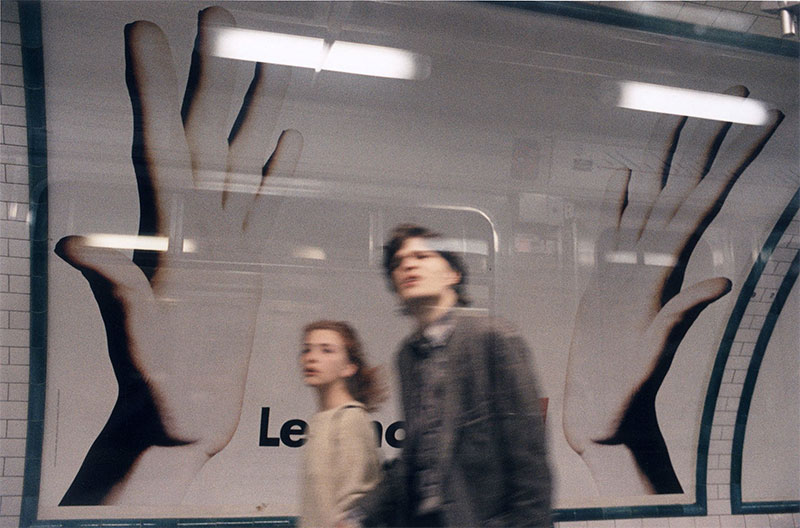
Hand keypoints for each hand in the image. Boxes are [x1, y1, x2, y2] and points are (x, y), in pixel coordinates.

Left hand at [57, 7, 301, 504]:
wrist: (180, 418)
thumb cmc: (157, 391)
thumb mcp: (138, 345)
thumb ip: (117, 294)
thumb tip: (71, 243)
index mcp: (169, 235)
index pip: (162, 147)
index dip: (153, 90)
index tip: (145, 32)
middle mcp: (195, 225)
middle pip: (206, 134)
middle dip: (211, 73)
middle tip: (218, 16)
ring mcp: (223, 240)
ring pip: (241, 158)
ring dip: (252, 108)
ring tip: (268, 61)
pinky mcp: (246, 260)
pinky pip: (264, 202)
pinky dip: (277, 168)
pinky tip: (287, 136)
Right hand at [562, 87, 781, 494]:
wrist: (601, 414)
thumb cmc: (626, 390)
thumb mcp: (657, 351)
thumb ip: (682, 311)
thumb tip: (721, 281)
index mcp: (662, 270)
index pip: (701, 203)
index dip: (729, 162)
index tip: (758, 122)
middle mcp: (648, 260)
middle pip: (680, 187)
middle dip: (705, 137)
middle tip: (730, 92)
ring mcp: (627, 268)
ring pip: (651, 200)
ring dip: (669, 158)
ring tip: (683, 115)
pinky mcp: (604, 282)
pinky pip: (614, 231)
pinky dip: (620, 201)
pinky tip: (627, 175)